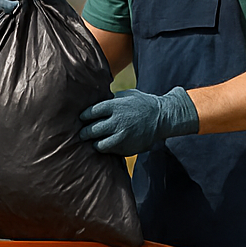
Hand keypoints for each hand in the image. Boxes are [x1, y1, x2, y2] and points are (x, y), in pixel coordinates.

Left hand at [78, 87, 198, 155]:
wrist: (163, 118)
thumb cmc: (142, 104)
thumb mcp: (126, 95)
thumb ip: (109, 99)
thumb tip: (91, 101)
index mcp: (115, 106)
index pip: (90, 113)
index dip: (83, 116)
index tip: (82, 118)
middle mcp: (117, 122)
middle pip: (91, 130)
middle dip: (84, 132)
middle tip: (83, 133)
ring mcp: (122, 137)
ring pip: (99, 145)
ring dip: (95, 143)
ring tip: (95, 141)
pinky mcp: (127, 148)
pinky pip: (111, 151)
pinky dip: (107, 149)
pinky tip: (107, 144)